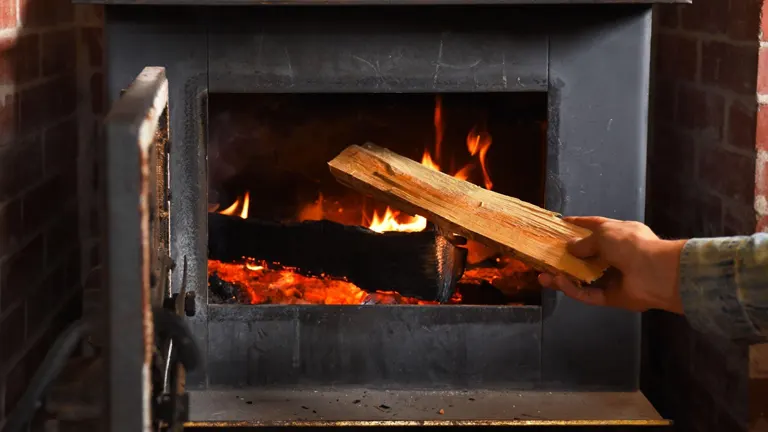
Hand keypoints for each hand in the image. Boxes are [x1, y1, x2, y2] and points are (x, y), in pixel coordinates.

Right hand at [538, 216, 686, 313]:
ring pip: (583, 279)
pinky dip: (573, 289)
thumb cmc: (631, 244)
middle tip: (546, 258)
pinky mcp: (611, 297)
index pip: (595, 226)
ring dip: (564, 277)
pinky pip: (588, 294)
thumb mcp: (604, 234)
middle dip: (566, 257)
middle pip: (586, 256)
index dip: (577, 225)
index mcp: (619, 234)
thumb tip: (570, 247)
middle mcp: (616, 255)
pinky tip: (558, 283)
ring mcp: (614, 277)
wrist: (656, 273)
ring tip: (543, 276)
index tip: (560, 224)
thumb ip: (584, 242)